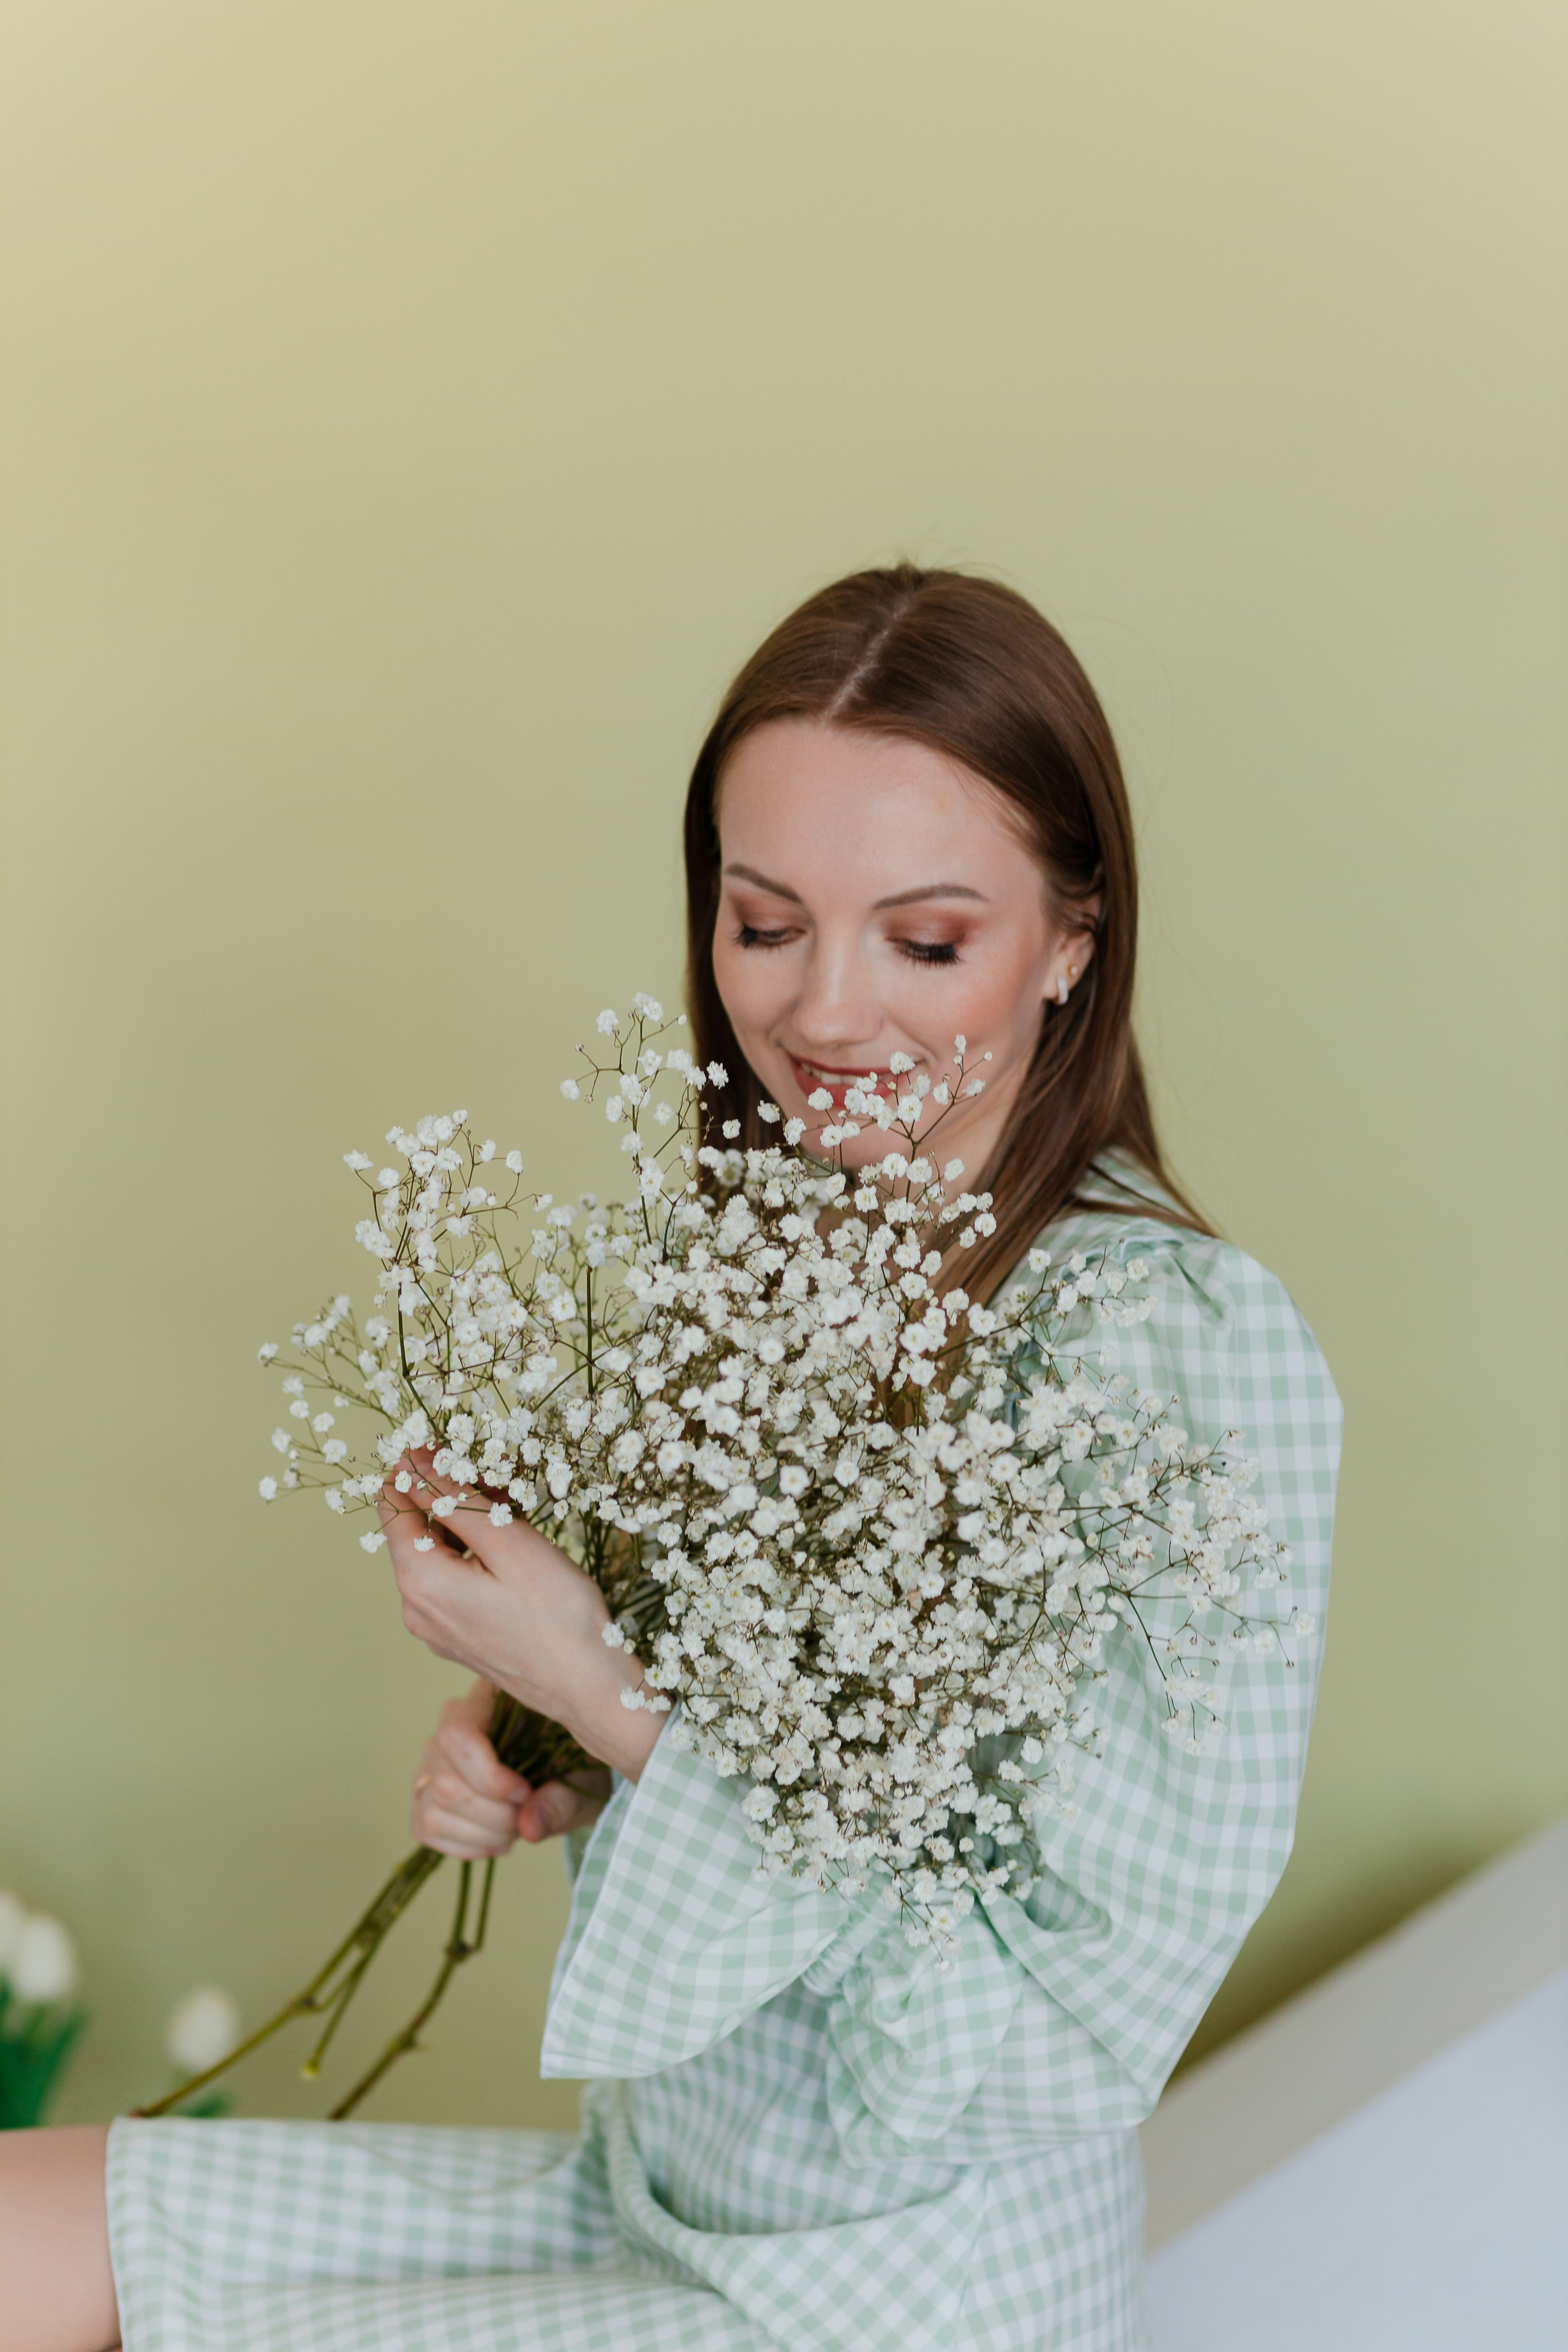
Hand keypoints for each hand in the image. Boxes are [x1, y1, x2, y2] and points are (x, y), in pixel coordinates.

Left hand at [380, 1452, 663, 1781]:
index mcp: (419, 1581)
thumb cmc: (556, 1613)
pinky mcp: (457, 1638)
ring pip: (437, 1553)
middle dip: (453, 1495)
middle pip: (416, 1527)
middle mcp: (414, 1607)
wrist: (588, 1686)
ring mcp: (434, 1628)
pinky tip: (515, 1552)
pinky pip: (452, 1581)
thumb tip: (412, 1462)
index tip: (462, 1451)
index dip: (421, 1467)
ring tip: (519, 1515)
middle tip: (508, 1486)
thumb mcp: (507, 1541)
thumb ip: (453, 1499)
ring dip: (470, 1524)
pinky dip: (476, 1555)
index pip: (393, 1502)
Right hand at [411, 1680, 610, 1856]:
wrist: (568, 1779)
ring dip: (480, 1833)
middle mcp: (447, 1728)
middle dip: (492, 1815)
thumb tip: (530, 1826)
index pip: (457, 1735)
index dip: (488, 1776)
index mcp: (487, 1701)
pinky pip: (424, 1828)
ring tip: (515, 1831)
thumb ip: (560, 1800)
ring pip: (431, 1809)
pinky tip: (497, 1842)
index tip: (526, 1793)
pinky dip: (464, 1846)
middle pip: (445, 1781)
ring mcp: (432, 1763)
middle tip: (526, 1817)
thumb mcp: (582, 1781)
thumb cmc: (575, 1766)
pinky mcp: (426, 1795)